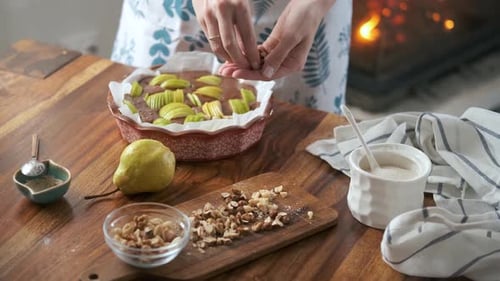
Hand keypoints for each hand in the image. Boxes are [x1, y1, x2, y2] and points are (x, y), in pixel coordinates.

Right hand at [192, 0, 260, 69]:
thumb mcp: (245, 0)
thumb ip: (246, 21)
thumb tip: (248, 47)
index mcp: (239, 6)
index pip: (247, 38)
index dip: (252, 54)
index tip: (256, 64)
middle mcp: (222, 11)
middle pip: (230, 45)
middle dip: (239, 60)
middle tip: (246, 68)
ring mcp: (208, 14)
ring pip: (217, 45)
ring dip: (226, 57)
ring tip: (235, 63)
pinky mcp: (200, 17)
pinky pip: (210, 38)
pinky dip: (218, 48)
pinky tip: (225, 53)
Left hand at [219, 0, 335, 79]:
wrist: (309, 4)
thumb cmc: (304, 19)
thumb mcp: (291, 37)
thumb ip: (278, 56)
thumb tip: (265, 74)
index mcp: (292, 65)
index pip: (268, 75)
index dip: (250, 75)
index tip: (235, 73)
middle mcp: (285, 63)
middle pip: (260, 71)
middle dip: (242, 71)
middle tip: (224, 71)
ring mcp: (279, 55)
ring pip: (257, 63)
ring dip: (242, 63)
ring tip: (225, 65)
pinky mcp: (274, 45)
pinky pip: (258, 53)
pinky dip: (246, 53)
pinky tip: (234, 53)